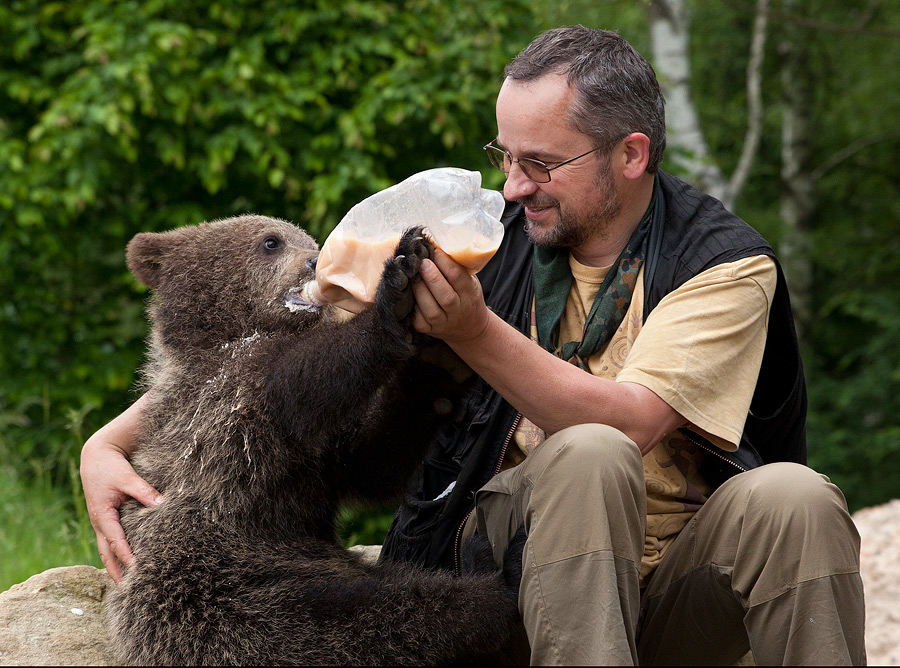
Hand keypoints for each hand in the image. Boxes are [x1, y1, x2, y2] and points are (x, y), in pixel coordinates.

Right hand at [79, 394, 160, 582]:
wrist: (96, 456)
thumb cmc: (111, 466)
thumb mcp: (128, 477)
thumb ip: (144, 491)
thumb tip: (162, 504)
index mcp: (103, 515)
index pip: (116, 542)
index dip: (127, 557)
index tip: (139, 570)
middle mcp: (99, 523)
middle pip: (108, 554)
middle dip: (118, 572)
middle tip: (130, 592)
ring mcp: (100, 523)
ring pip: (106, 551)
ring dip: (115, 568)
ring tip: (126, 587)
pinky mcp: (105, 520)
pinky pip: (109, 543)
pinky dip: (115, 556)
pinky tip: (124, 566)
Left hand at [410, 248, 490, 343]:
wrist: (469, 327)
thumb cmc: (466, 297)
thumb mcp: (470, 281)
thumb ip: (456, 267)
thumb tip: (435, 244)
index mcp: (470, 294)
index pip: (457, 277)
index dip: (445, 262)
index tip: (434, 250)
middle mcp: (457, 310)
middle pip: (444, 294)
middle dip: (431, 276)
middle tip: (421, 261)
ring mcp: (442, 322)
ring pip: (429, 307)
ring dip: (419, 289)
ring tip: (412, 274)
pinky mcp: (428, 329)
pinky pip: (416, 317)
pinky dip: (411, 303)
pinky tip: (408, 291)